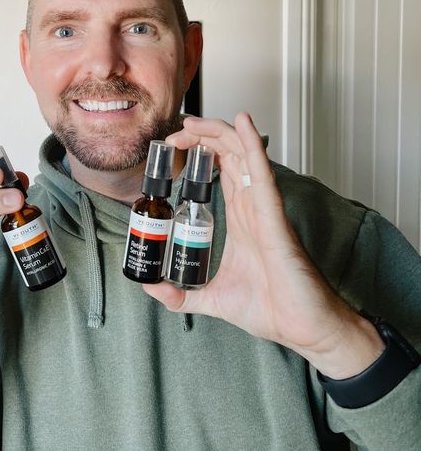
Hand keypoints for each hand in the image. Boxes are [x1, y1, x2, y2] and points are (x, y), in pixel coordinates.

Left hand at [144, 113, 383, 377]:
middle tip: (176, 131)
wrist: (301, 329)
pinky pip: (262, 173)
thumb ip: (180, 294)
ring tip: (193, 121)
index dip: (199, 151)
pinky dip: (252, 145)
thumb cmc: (270, 309)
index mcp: (240, 218)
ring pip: (243, 154)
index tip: (173, 146)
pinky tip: (242, 123)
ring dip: (219, 132)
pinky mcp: (274, 216)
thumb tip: (150, 287)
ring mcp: (263, 208)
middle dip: (202, 135)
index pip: (219, 170)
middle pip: (228, 154)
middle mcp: (252, 206)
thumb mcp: (210, 298)